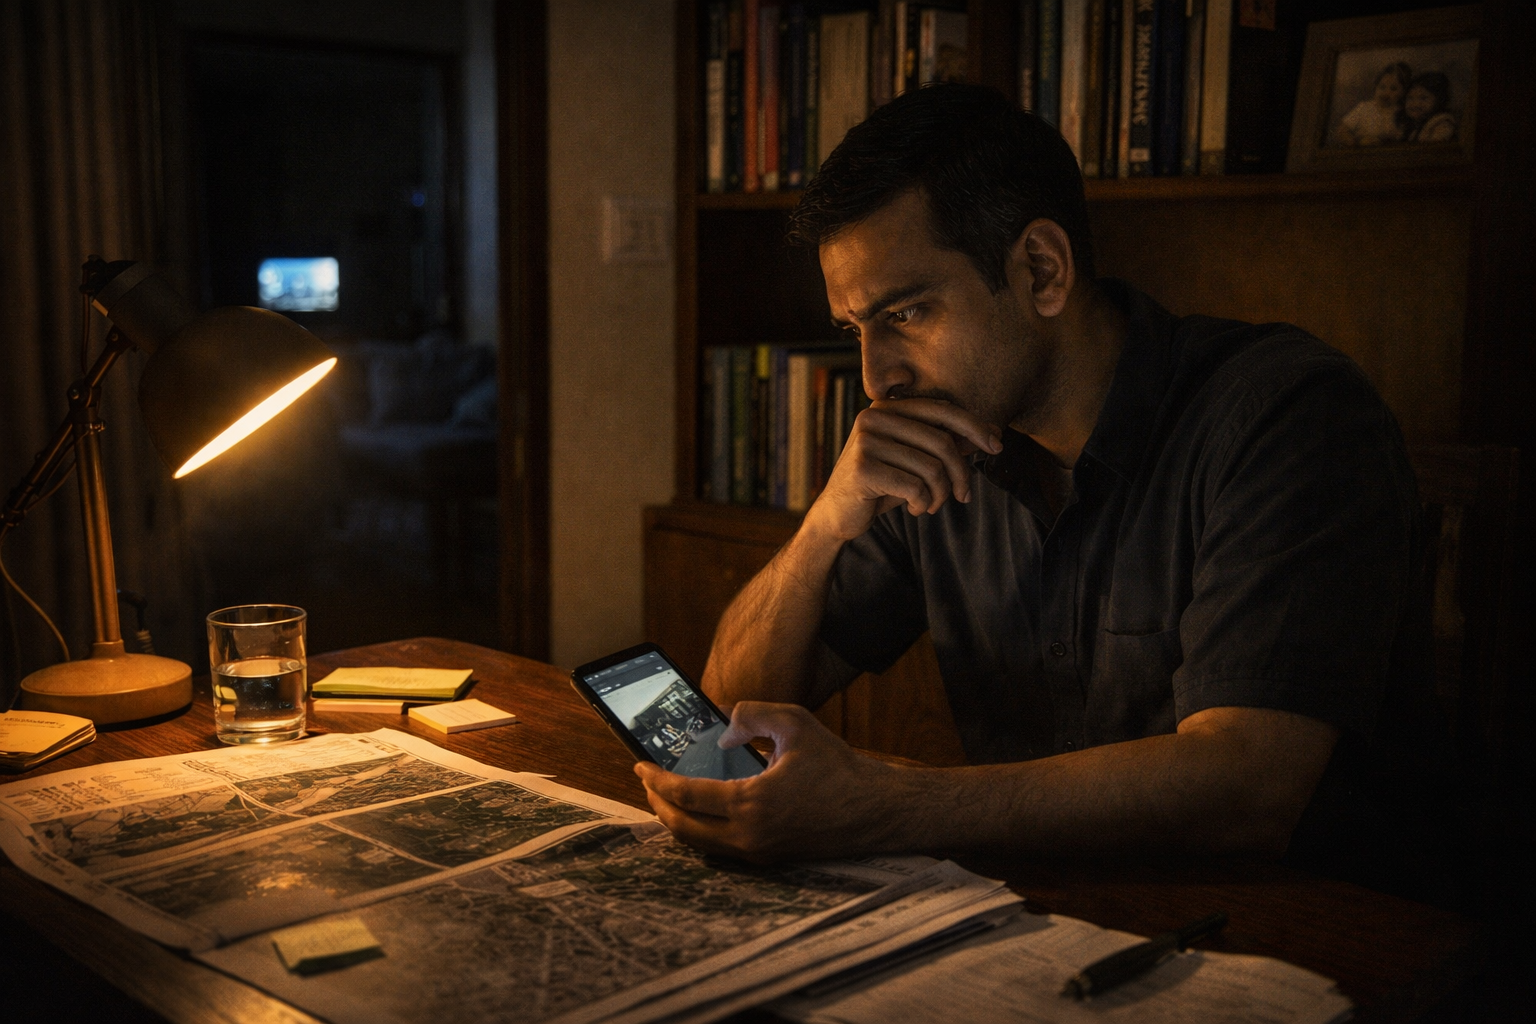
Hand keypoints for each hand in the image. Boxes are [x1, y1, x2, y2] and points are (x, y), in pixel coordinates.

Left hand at [634, 701, 913, 862]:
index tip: (640, 765)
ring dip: (677, 821)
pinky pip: (720, 849)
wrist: (875, 811)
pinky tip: (702, 812)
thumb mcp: (795, 724)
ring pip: (699, 844)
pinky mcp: (769, 859)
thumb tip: (722, 726)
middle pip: (682, 828)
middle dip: (657, 804)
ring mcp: (758, 853)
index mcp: (751, 803)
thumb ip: (753, 715)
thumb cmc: (838, 767)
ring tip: (668, 797)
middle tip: (648, 782)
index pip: (686, 795)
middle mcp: (749, 836)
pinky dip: (701, 831)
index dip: (656, 780)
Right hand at [805, 398, 1001, 542]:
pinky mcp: (862, 468)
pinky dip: (924, 504)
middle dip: (960, 474)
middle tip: (963, 495)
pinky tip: (914, 509)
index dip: (974, 427)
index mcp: (887, 408)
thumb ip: (948, 444)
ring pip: (931, 468)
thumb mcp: (917, 462)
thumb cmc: (882, 485)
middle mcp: (873, 417)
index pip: (942, 410)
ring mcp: (865, 441)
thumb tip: (993, 431)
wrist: (838, 514)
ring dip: (940, 494)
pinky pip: (915, 487)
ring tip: (933, 505)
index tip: (997, 447)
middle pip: (941, 442)